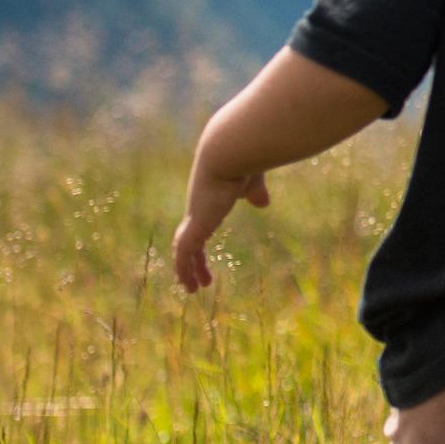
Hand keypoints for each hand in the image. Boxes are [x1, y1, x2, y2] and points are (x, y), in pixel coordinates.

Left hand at [171, 160, 270, 290]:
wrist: (228, 154)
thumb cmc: (243, 162)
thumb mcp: (252, 183)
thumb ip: (255, 193)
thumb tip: (262, 203)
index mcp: (209, 200)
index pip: (200, 225)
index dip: (201, 241)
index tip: (203, 254)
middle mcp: (197, 210)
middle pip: (189, 240)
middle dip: (193, 260)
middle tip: (200, 278)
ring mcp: (193, 219)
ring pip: (183, 250)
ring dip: (186, 270)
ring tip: (193, 289)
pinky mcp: (193, 228)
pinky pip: (183, 256)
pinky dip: (183, 271)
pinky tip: (189, 285)